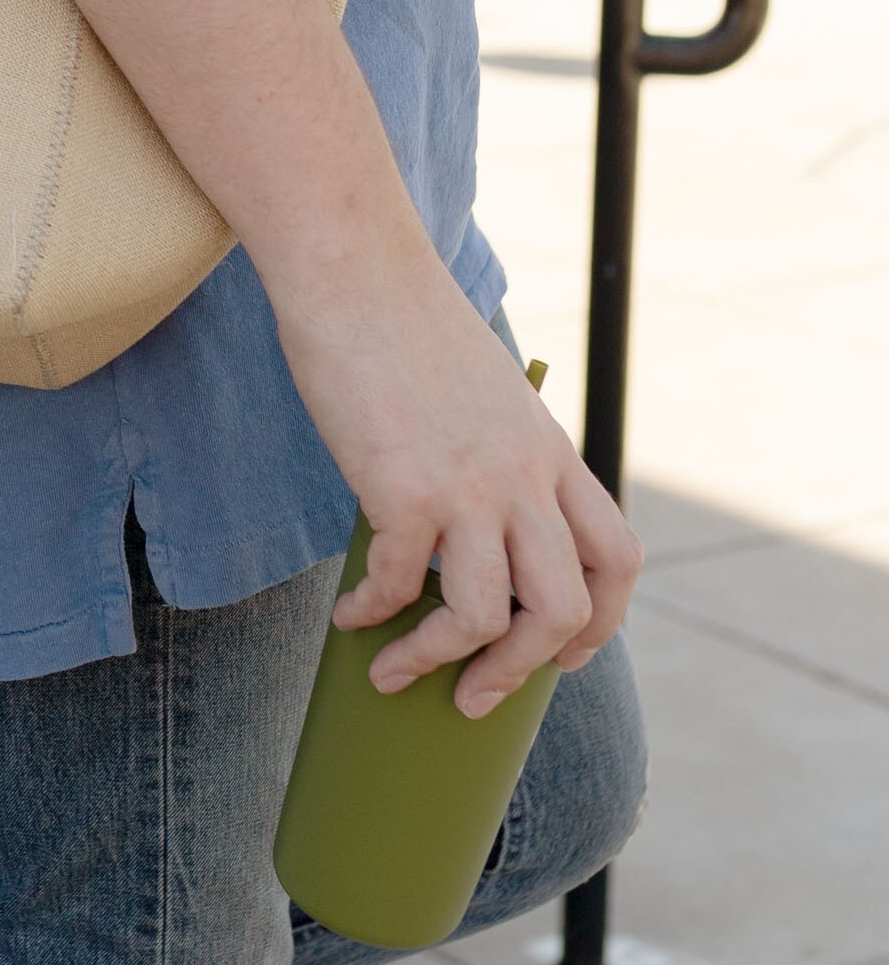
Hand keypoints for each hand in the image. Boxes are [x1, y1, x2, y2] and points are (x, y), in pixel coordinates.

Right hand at [275, 237, 643, 717]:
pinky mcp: (405, 491)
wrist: (356, 267)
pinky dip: (372, 615)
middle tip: (476, 697)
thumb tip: (447, 520)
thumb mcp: (474, 388)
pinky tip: (348, 614)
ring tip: (395, 674)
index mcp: (550, 450)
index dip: (599, 622)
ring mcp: (470, 488)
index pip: (616, 559)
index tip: (564, 655)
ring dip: (440, 663)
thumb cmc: (397, 318)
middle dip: (522, 670)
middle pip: (562, 609)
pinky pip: (400, 586)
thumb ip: (484, 450)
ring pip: (487, 618)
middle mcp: (524, 478)